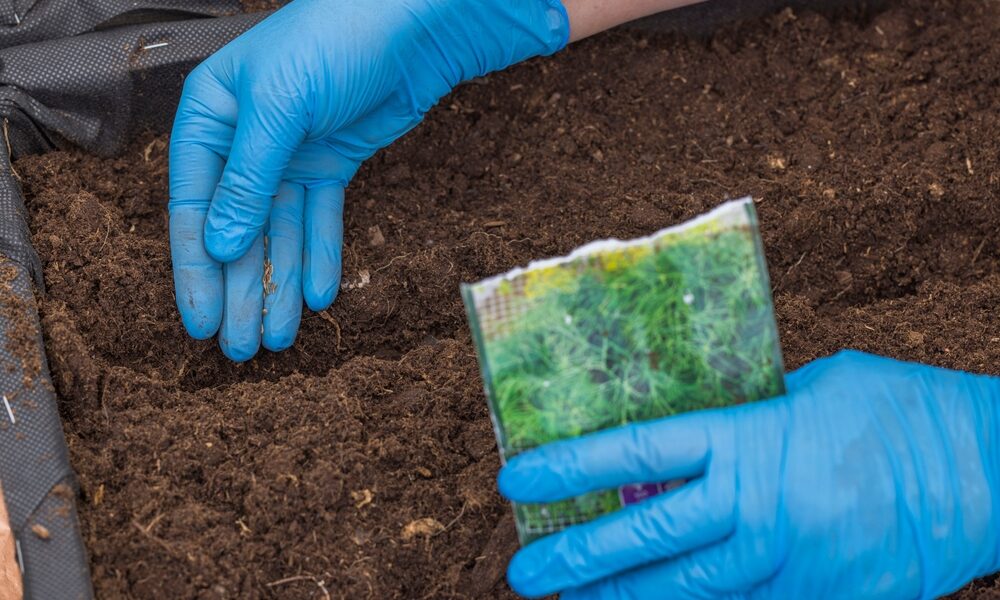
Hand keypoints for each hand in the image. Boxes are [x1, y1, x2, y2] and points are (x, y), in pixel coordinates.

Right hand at [168, 0, 568, 359]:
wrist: (410, 23)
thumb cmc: (332, 41)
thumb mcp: (279, 110)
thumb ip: (247, 181)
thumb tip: (217, 246)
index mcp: (210, 119)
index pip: (192, 204)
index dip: (195, 267)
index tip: (199, 318)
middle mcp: (244, 142)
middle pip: (235, 229)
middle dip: (239, 289)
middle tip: (239, 347)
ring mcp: (289, 155)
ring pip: (278, 233)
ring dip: (278, 284)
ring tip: (275, 338)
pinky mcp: (330, 164)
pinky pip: (319, 219)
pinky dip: (318, 255)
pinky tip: (315, 296)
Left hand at [498, 351, 999, 598]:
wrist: (991, 476)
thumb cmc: (903, 411)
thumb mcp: (814, 387)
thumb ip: (748, 414)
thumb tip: (696, 438)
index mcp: (751, 438)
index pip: (637, 452)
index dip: (571, 467)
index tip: (518, 479)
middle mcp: (757, 506)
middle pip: (647, 535)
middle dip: (578, 557)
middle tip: (525, 572)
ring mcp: (787, 563)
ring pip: (685, 591)